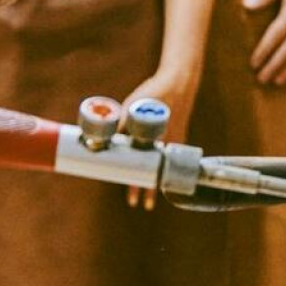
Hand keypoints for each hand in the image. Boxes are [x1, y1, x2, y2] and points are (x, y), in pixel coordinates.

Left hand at [120, 68, 199, 207]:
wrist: (180, 81)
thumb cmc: (155, 92)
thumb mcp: (133, 104)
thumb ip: (122, 122)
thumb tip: (106, 139)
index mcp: (157, 138)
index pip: (145, 169)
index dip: (137, 185)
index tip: (133, 200)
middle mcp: (167, 143)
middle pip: (154, 173)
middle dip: (145, 188)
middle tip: (138, 204)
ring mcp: (175, 141)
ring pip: (162, 167)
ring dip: (155, 182)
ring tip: (149, 200)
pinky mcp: (179, 136)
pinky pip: (170, 157)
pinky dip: (164, 167)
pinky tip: (162, 176)